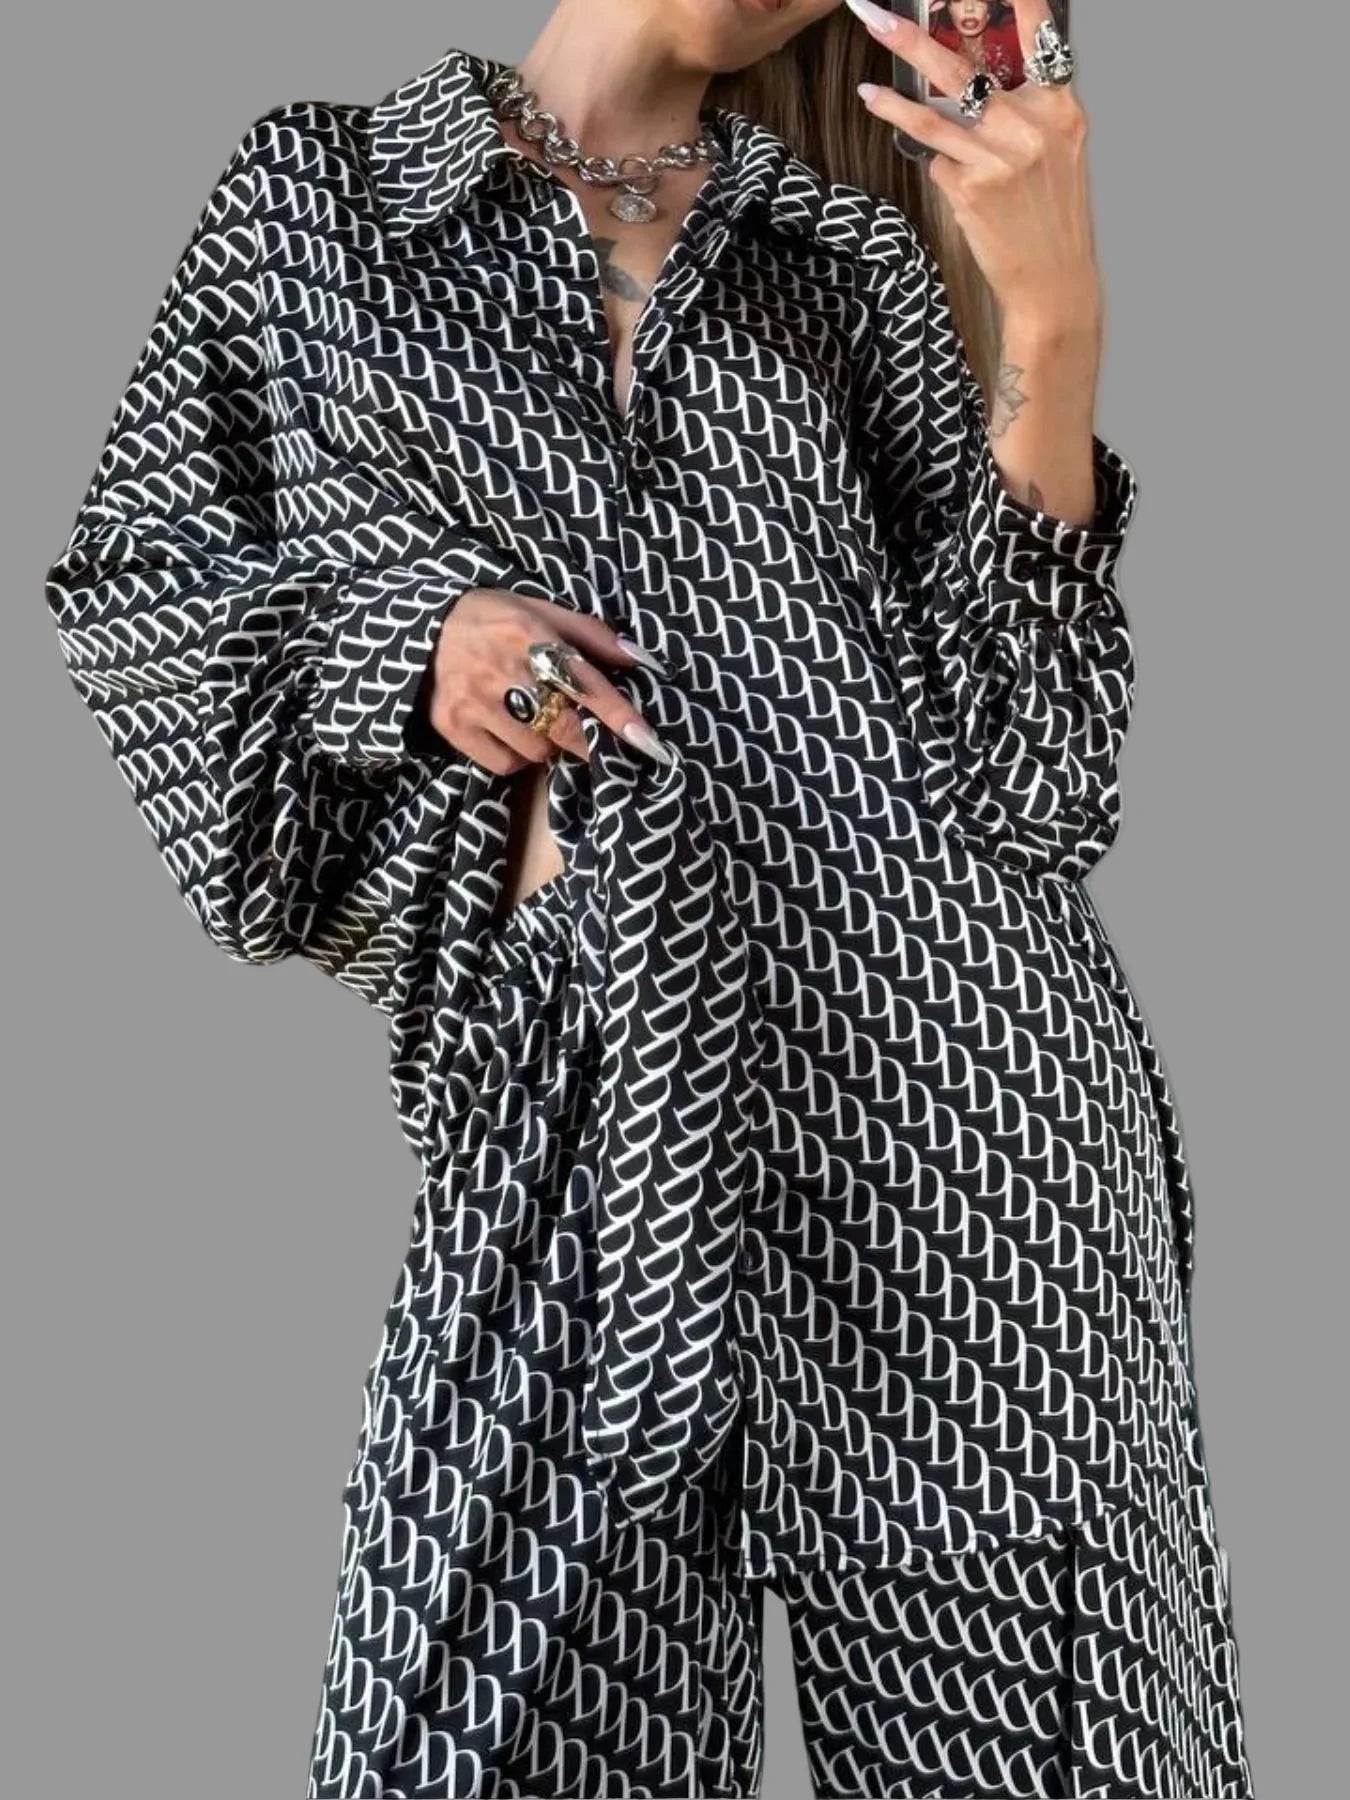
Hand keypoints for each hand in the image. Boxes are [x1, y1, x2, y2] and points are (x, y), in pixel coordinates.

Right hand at [418, 588, 673, 775]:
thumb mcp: (539, 609)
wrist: (419, 631)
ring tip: (531, 715)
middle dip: (588, 740)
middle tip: (594, 739)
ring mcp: (475, 703)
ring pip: (537, 749)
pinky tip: (507, 730)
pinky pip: (506, 763)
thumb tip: (639, 659)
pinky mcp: (453, 727)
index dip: (617, 713)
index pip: (583, 680)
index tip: (646, 739)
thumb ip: (590, 635)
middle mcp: (502, 669)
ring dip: (547, 741)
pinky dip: (516, 755)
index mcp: (528, 633)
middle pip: (563, 725)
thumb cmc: (492, 619)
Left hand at [847, 0, 1101, 331]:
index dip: (1016, 0)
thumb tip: (974, 83)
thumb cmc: (1051, 215)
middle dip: (910, 39)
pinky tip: (957, 184)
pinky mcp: (971, 190)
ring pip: (931, 118)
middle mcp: (1030, 126)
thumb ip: (1027, 112)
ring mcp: (998, 158)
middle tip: (873, 14)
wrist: (1053, 281)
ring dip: (892, 102)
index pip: (1037, 37)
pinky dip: (939, 168)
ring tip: (865, 90)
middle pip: (960, 71)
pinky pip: (938, 165)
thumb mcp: (1058, 152)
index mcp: (1061, 108)